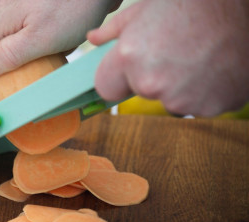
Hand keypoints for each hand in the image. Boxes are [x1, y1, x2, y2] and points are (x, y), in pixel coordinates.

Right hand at [0, 0, 120, 78]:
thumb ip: (9, 55)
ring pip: (1, 41)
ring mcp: (13, 10)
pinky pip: (20, 34)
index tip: (5, 78)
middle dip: (2, 63)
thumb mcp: (41, 39)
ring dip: (19, 55)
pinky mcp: (28, 10)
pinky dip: (33, 44)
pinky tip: (54, 44)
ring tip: (44, 55)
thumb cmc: (73, 6)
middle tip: (27, 70)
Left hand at [88, 0, 248, 116]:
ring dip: (179, 87)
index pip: (105, 89)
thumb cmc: (191, 3)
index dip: (116, 78)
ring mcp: (182, 99)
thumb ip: (113, 30)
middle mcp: (151, 84)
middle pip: (140, 93)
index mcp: (129, 58)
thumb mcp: (144, 9)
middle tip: (172, 52)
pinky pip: (198, 105)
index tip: (128, 69)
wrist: (244, 6)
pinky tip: (212, 68)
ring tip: (196, 57)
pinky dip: (204, 92)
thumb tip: (92, 39)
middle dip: (150, 78)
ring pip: (170, 101)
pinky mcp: (210, 107)